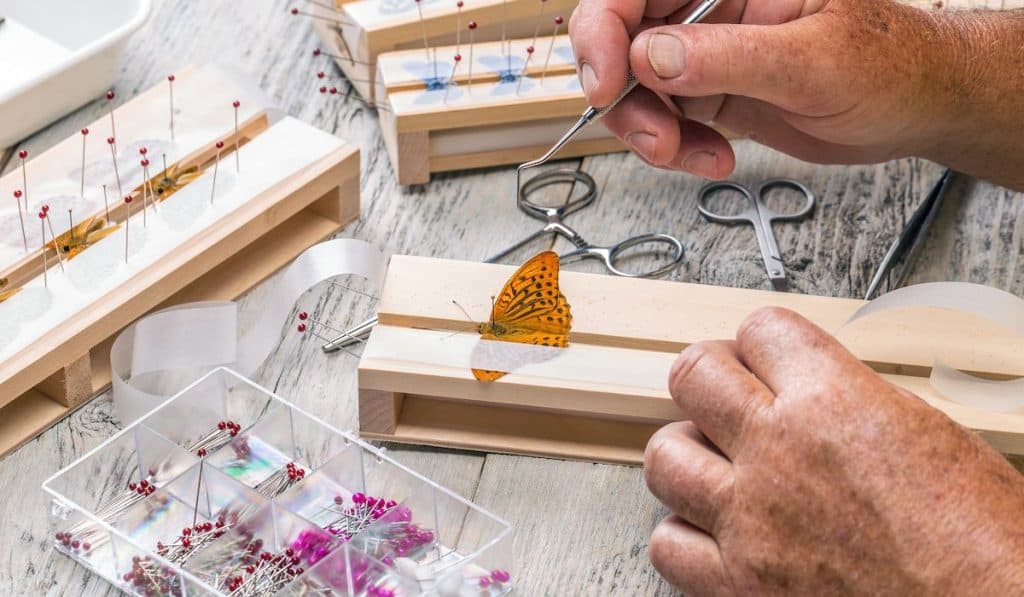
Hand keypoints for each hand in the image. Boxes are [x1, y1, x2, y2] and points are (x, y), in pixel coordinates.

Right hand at [568, 0, 963, 177]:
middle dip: (625, 95)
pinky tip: (711, 157)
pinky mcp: (710, 90)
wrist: (916, 108)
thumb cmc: (891, 64)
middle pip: (621, 37)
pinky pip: (663, 119)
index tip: (607, 81)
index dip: (604, 28)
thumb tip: (651, 54)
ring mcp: (708, 50)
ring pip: (635, 86)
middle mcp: (712, 5)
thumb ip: (730, 56)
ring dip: (651, 131)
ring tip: (690, 155)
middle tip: (655, 137)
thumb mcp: (815, 61)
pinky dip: (675, 149)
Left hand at [645, 307, 1023, 593]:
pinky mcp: (739, 585)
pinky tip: (714, 531)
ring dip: (688, 453)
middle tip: (728, 393)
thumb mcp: (930, 436)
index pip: (760, 330)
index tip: (766, 354)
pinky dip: (684, 535)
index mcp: (835, 403)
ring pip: (665, 457)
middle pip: (692, 374)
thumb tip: (816, 392)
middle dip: (710, 376)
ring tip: (716, 463)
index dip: (764, 340)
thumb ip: (854, 405)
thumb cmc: (985, 540)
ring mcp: (751, 521)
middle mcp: (779, 454)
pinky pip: (669, 546)